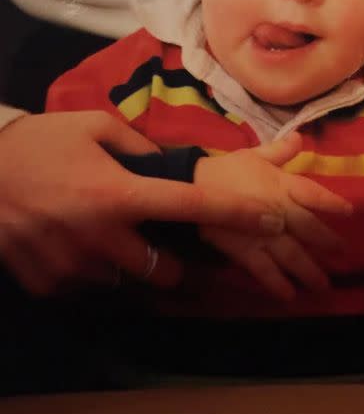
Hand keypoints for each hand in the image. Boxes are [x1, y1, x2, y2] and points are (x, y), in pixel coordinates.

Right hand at [0, 112, 284, 294]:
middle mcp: (104, 238)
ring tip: (111, 232)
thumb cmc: (41, 143)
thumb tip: (169, 165)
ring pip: (131, 281)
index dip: (238, 215)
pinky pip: (93, 287)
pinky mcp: (52, 286)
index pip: (193, 207)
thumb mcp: (94, 127)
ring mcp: (77, 268)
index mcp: (121, 193)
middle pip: (169, 269)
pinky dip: (96, 271)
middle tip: (164, 237)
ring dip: (133, 264)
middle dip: (178, 260)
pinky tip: (78, 241)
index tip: (272, 221)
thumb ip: (140, 147)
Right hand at [196, 132, 352, 298]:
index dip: (331, 202)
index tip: (349, 212)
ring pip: (291, 254)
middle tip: (343, 253)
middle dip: (326, 241)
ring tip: (323, 285)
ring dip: (309, 270)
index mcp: (280, 184)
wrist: (191, 187)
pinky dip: (276, 283)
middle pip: (307, 227)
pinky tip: (289, 295)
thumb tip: (299, 136)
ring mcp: (261, 233)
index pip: (312, 193)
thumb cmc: (227, 170)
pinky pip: (263, 270)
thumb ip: (280, 151)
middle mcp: (276, 210)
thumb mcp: (254, 155)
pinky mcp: (244, 250)